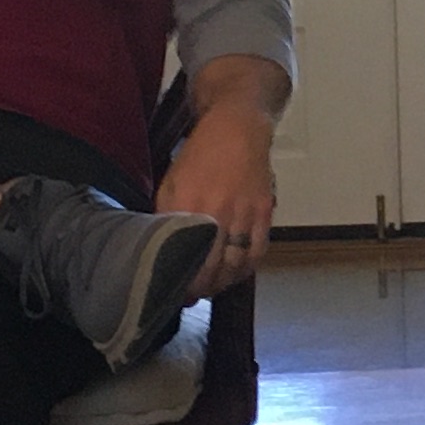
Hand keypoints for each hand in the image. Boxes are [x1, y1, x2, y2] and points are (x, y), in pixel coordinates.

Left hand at [152, 98, 278, 294]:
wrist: (236, 128)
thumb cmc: (199, 156)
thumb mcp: (171, 182)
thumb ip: (166, 215)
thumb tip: (160, 247)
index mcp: (187, 205)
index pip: (184, 256)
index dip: (180, 281)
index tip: (175, 292)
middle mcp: (217, 212)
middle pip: (211, 267)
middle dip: (201, 288)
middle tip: (193, 296)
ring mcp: (244, 212)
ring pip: (235, 264)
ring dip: (224, 283)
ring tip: (213, 288)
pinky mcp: (264, 210)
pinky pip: (258, 250)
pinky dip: (248, 268)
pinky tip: (237, 273)